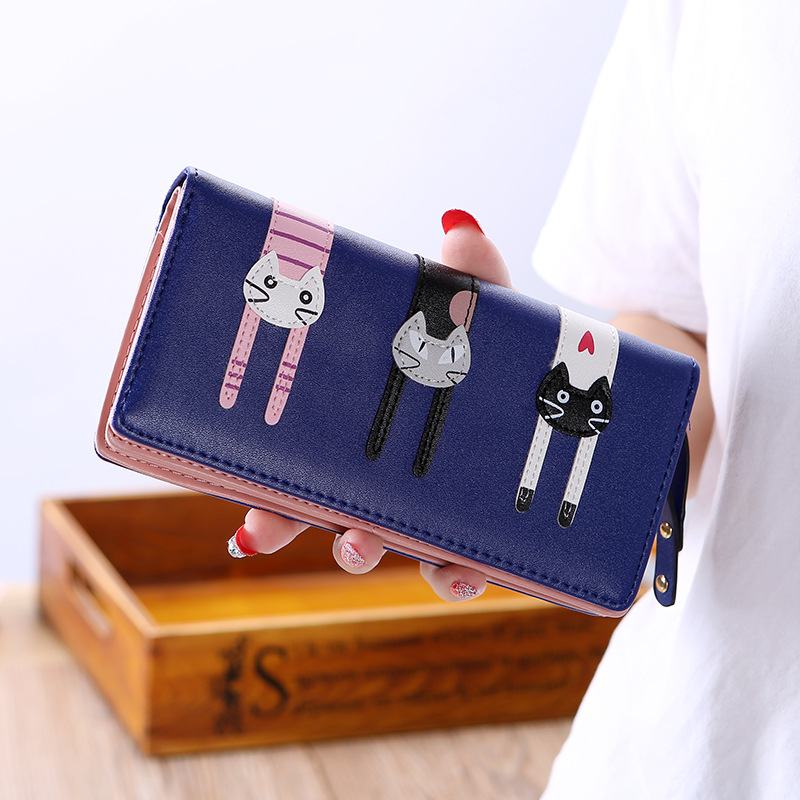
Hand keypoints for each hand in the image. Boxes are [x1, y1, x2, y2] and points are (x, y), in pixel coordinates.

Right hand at [236, 210, 512, 600]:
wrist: (582, 402)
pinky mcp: (486, 537)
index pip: (305, 462)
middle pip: (324, 510)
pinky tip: (466, 571)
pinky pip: (463, 569)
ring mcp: (436, 512)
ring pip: (388, 549)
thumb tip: (459, 225)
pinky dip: (458, 576)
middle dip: (288, 524)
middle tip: (261, 529)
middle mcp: (393, 477)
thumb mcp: (492, 319)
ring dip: (362, 554)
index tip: (239, 503)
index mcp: (373, 428)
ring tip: (357, 545)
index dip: (268, 490)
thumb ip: (476, 280)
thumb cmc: (515, 362)